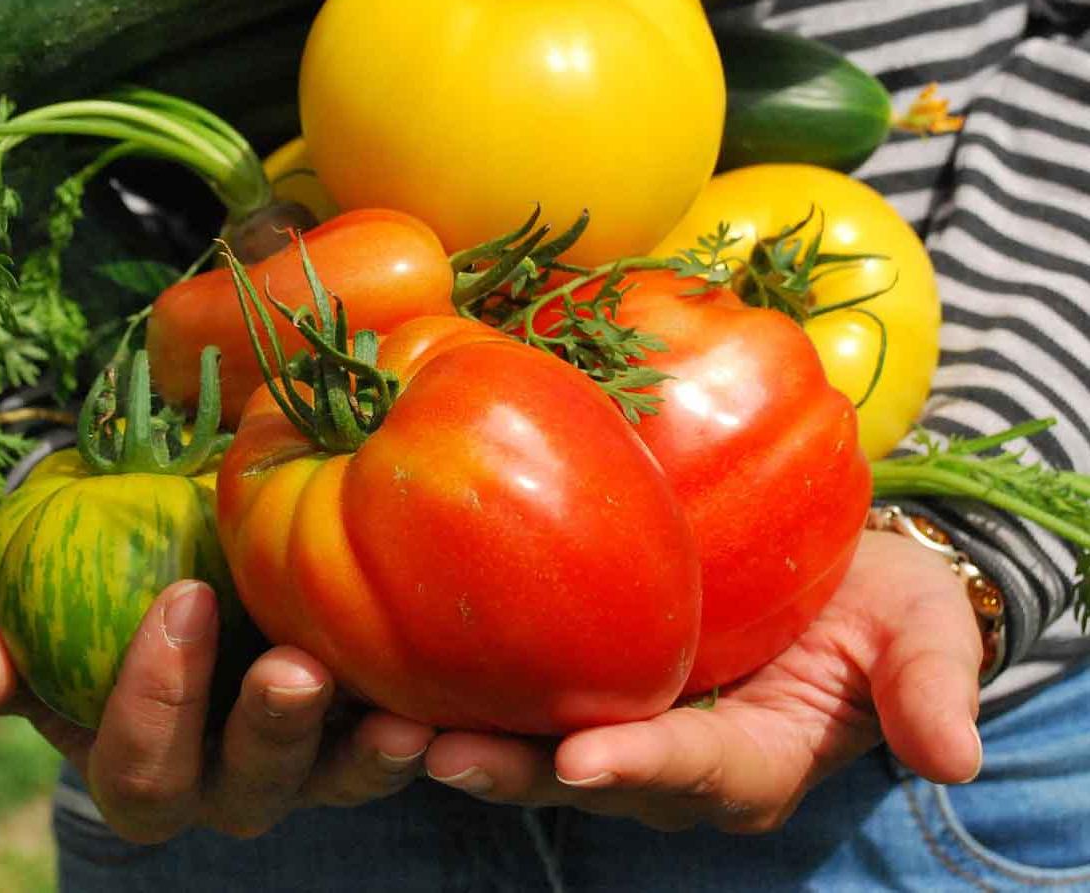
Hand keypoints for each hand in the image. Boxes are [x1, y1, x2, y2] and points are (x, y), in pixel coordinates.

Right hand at [0, 580, 433, 841]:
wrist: (194, 574)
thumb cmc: (102, 598)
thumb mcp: (32, 621)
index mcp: (143, 759)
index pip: (137, 768)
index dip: (151, 703)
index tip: (181, 600)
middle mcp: (226, 779)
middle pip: (241, 790)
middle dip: (264, 734)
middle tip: (290, 668)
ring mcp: (307, 760)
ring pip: (333, 780)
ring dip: (361, 754)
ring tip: (396, 716)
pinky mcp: (370, 725)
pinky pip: (400, 746)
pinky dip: (423, 732)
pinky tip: (446, 704)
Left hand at [422, 529, 983, 832]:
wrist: (829, 566)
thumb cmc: (879, 599)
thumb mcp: (922, 628)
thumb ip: (929, 684)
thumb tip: (955, 755)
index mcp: (754, 757)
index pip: (697, 770)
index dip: (644, 767)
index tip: (585, 761)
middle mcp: (672, 757)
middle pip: (586, 775)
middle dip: (513, 771)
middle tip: (433, 752)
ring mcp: (621, 716)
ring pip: (533, 743)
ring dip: (462, 737)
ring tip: (384, 721)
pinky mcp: (583, 670)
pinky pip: (520, 686)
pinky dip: (461, 682)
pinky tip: (396, 653)